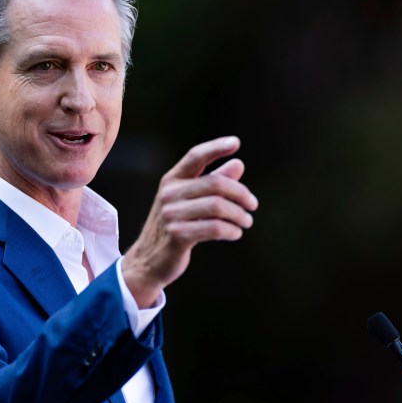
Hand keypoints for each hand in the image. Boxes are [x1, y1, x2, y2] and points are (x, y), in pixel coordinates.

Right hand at [121, 136, 258, 307]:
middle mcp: (169, 193)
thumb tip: (238, 164)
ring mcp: (171, 214)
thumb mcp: (191, 201)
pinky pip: (214, 228)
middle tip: (252, 205)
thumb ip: (214, 181)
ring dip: (239, 215)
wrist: (148, 260)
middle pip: (215, 184)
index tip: (235, 143)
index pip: (195, 156)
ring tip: (246, 221)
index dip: (216, 148)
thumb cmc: (175, 226)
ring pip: (218, 206)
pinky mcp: (177, 235)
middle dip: (241, 193)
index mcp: (172, 180)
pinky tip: (235, 233)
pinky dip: (231, 230)